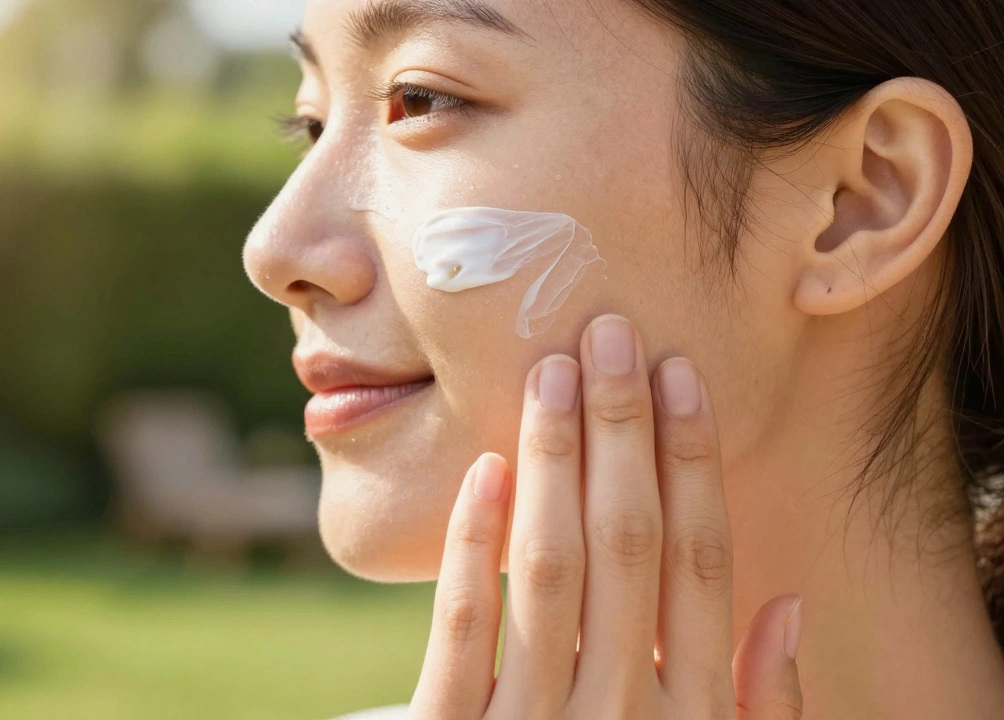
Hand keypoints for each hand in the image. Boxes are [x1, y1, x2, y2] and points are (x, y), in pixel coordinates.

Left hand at [410, 314, 803, 719]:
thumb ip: (760, 703)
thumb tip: (788, 606)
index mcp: (694, 718)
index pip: (699, 562)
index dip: (692, 461)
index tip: (679, 373)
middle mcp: (620, 715)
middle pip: (628, 543)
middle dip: (623, 429)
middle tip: (609, 335)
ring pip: (549, 567)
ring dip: (555, 459)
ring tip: (553, 373)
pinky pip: (462, 628)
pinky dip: (473, 544)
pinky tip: (487, 467)